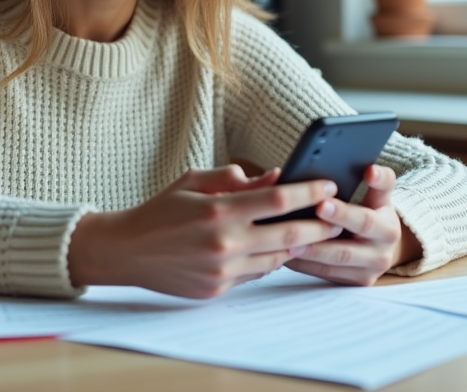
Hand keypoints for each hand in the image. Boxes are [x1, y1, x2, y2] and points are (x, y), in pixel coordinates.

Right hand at [68, 164, 342, 297]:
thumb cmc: (161, 210)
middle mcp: (223, 244)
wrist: (127, 251)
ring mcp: (222, 271)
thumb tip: (275, 176)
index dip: (309, 192)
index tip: (329, 185)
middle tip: (339, 216)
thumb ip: (235, 178)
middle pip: (289, 235)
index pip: (277, 200)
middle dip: (320, 225)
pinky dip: (270, 259)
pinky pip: (256, 273)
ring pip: (277, 259)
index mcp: (218, 211)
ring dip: (299, 245)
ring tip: (317, 232)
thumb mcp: (193, 181)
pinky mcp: (217, 289)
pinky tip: (278, 248)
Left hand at [283, 164, 422, 285]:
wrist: (381, 246)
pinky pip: (326, 275)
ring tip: (286, 241)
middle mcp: (382, 254)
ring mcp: (368, 273)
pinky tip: (286, 253)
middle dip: (321, 233)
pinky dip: (305, 264)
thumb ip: (379, 181)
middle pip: (347, 246)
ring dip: (310, 252)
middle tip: (293, 224)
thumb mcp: (381, 197)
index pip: (367, 219)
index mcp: (388, 228)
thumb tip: (370, 169)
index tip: (323, 200)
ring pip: (334, 263)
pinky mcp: (353, 283)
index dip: (345, 212)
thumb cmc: (373, 212)